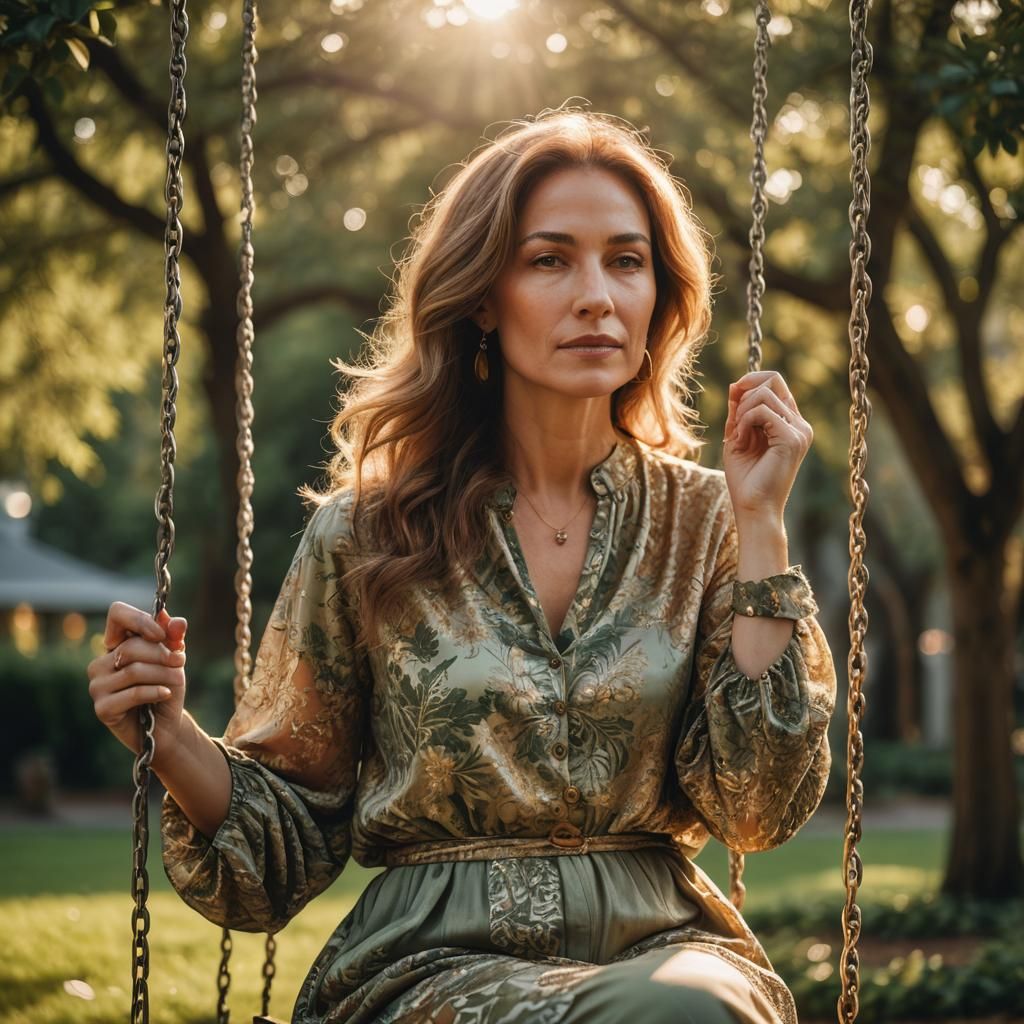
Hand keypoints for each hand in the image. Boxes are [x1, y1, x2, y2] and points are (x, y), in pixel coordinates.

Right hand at [87, 603, 188, 756]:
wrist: (166, 726)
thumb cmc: (166, 687)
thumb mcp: (174, 659)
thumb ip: (173, 638)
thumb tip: (177, 622)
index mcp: (116, 645)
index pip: (117, 614)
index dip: (140, 620)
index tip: (161, 635)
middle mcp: (100, 663)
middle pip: (131, 647)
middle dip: (162, 654)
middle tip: (180, 662)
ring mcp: (97, 686)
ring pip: (133, 671)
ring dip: (163, 674)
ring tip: (178, 679)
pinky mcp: (102, 708)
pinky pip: (133, 693)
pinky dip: (155, 691)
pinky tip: (166, 693)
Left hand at [723, 370, 812, 519]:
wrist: (753, 508)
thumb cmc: (745, 479)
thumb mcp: (737, 436)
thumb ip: (738, 411)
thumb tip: (736, 383)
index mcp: (789, 423)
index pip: (775, 383)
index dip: (750, 381)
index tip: (733, 395)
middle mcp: (799, 424)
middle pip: (773, 380)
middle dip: (745, 391)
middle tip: (733, 419)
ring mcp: (799, 430)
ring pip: (764, 394)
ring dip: (741, 412)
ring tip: (737, 436)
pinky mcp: (792, 438)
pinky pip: (761, 411)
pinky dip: (744, 422)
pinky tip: (740, 441)